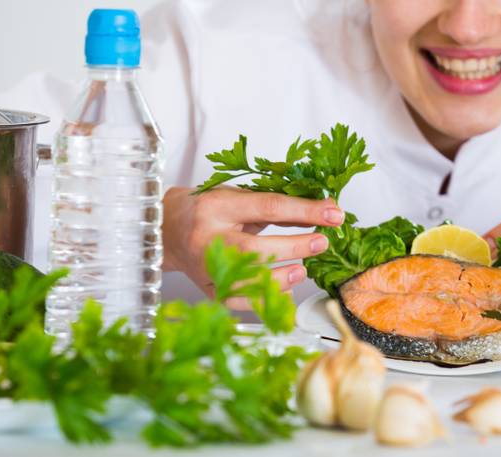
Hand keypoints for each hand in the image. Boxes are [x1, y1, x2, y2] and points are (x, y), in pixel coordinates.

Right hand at [162, 186, 344, 306]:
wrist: (166, 231)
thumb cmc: (208, 210)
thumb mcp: (239, 197)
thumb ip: (277, 206)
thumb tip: (324, 212)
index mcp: (217, 206)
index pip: (268, 207)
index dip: (305, 211)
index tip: (334, 214)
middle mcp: (207, 238)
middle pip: (254, 248)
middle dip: (294, 247)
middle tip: (321, 243)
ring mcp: (205, 268)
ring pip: (246, 280)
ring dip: (281, 278)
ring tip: (302, 271)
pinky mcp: (208, 290)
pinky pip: (240, 301)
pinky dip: (266, 298)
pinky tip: (283, 289)